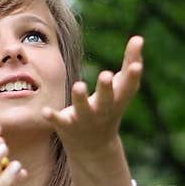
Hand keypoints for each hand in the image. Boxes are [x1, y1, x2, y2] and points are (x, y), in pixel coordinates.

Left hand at [40, 35, 142, 155]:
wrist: (94, 148)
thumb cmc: (109, 109)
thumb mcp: (121, 89)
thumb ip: (130, 63)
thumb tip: (139, 37)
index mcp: (118, 100)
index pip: (128, 88)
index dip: (133, 76)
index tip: (136, 64)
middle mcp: (103, 110)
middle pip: (106, 100)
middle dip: (106, 88)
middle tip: (106, 75)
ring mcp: (85, 119)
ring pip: (83, 109)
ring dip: (81, 99)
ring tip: (79, 85)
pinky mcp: (67, 125)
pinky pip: (59, 121)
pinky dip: (53, 117)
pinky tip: (45, 111)